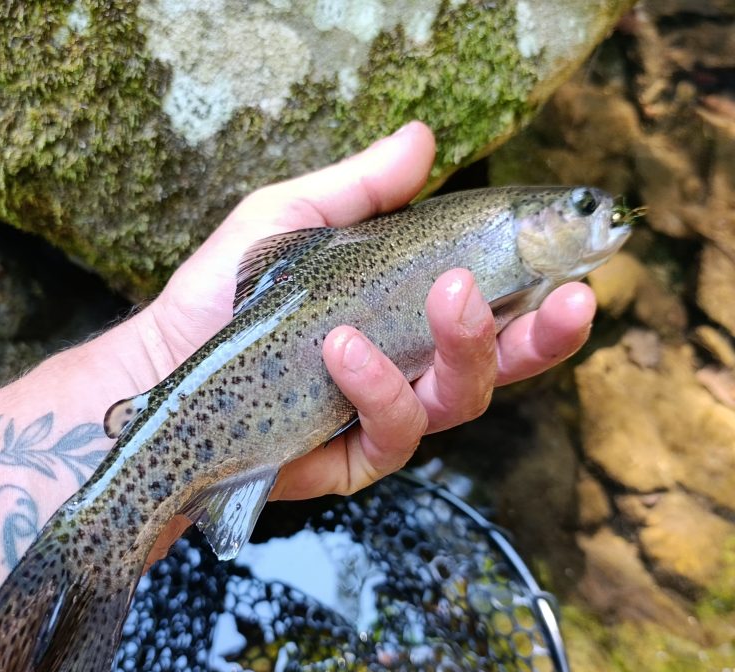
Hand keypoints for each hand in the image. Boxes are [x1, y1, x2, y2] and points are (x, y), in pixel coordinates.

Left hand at [135, 121, 595, 500]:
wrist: (168, 361)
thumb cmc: (230, 292)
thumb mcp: (295, 220)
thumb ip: (361, 189)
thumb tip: (424, 140)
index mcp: (410, 317)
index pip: (495, 309)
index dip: (543, 292)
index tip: (577, 262)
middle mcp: (411, 370)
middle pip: (501, 365)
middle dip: (545, 336)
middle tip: (569, 297)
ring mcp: (385, 416)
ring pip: (460, 401)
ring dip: (465, 350)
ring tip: (446, 298)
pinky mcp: (354, 457)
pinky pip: (393, 432)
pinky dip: (379, 388)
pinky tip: (348, 349)